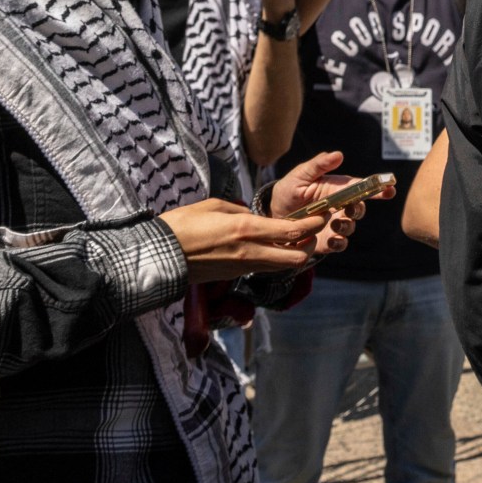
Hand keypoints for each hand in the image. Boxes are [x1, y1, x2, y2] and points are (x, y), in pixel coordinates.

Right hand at [158, 199, 322, 283]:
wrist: (159, 256)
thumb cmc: (181, 226)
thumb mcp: (212, 206)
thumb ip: (238, 211)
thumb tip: (251, 215)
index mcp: (246, 230)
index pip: (292, 231)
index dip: (312, 224)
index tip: (322, 216)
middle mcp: (250, 252)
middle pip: (296, 257)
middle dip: (308, 245)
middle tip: (310, 232)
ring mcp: (242, 267)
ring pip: (281, 266)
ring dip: (292, 254)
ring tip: (294, 240)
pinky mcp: (233, 276)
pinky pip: (263, 268)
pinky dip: (273, 259)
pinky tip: (270, 248)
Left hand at [270, 151, 390, 259]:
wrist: (273, 218)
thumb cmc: (288, 192)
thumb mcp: (299, 176)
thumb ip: (318, 165)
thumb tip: (339, 154)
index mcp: (338, 188)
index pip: (363, 187)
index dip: (379, 188)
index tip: (390, 188)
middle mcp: (340, 207)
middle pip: (360, 208)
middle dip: (359, 208)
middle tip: (350, 208)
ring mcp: (335, 224)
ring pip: (351, 226)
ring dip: (347, 225)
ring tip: (334, 223)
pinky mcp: (327, 241)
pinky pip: (340, 244)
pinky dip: (340, 242)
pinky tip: (331, 239)